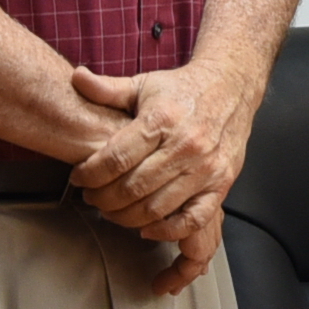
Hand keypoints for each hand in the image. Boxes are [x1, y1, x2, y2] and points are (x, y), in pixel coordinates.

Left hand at [66, 57, 260, 295]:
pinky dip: (167, 231)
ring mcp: (205, 168)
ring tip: (111, 211)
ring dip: (126, 217)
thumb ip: (108, 89)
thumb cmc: (182, 90)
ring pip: (157, 208)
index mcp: (161, 120)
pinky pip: (193, 219)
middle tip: (91, 198)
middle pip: (133, 187)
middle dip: (103, 199)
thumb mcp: (144, 84)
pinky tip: (147, 229)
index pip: (116, 158)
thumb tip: (77, 77)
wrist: (232, 86)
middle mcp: (185, 146)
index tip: (79, 178)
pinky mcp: (221, 183)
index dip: (90, 174)